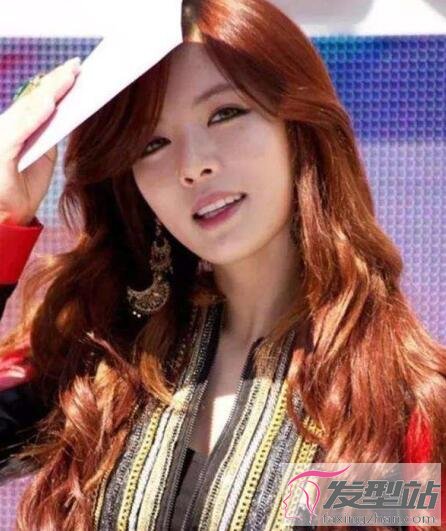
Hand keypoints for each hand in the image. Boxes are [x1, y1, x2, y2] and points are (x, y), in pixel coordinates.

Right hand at [0, 57, 80, 225]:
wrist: (8, 218)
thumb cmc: (23, 189)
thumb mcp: (42, 159)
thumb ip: (47, 135)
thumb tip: (63, 112)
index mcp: (15, 129)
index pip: (36, 101)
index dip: (56, 85)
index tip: (76, 69)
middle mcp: (5, 128)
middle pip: (33, 100)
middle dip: (56, 82)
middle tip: (77, 65)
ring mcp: (0, 139)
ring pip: (27, 111)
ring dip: (49, 92)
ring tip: (69, 77)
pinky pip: (18, 131)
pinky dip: (34, 117)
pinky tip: (50, 104)